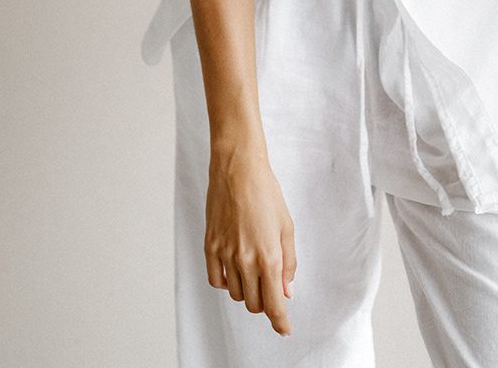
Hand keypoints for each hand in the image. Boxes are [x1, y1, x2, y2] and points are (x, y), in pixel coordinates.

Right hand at [206, 150, 296, 338]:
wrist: (238, 169)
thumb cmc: (266, 193)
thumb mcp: (286, 226)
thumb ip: (288, 262)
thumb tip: (287, 291)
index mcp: (268, 256)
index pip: (274, 304)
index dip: (280, 322)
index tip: (284, 329)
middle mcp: (245, 260)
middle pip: (255, 304)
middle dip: (266, 301)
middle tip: (270, 285)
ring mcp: (225, 254)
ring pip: (236, 294)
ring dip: (247, 290)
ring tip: (253, 268)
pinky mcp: (209, 246)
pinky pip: (216, 280)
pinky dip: (227, 282)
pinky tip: (234, 269)